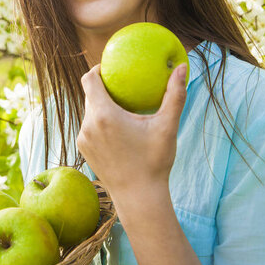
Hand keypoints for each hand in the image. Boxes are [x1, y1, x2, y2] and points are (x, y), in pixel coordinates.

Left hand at [77, 63, 186, 196]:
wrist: (139, 198)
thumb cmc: (154, 162)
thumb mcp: (167, 126)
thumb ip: (174, 95)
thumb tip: (181, 67)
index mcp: (104, 114)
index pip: (89, 79)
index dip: (97, 68)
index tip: (110, 66)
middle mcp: (88, 124)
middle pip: (89, 95)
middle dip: (102, 87)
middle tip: (120, 84)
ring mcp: (83, 139)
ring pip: (89, 112)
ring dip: (101, 106)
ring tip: (119, 105)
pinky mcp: (84, 150)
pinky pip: (88, 128)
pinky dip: (99, 122)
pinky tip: (116, 127)